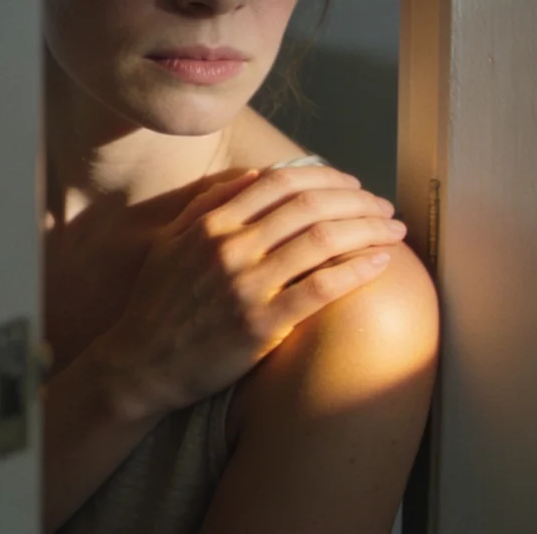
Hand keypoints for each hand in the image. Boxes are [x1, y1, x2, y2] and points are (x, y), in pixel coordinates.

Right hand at [95, 165, 405, 418]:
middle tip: (383, 207)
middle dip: (358, 201)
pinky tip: (380, 263)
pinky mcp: (261, 324)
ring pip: (322, 241)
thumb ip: (207, 205)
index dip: (326, 177)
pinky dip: (357, 270)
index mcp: (210, 224)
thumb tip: (253, 175)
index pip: (281, 183)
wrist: (143, 362)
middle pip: (310, 207)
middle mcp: (229, 247)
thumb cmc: (158, 303)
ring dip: (368, 230)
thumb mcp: (171, 243)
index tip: (353, 185)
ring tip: (393, 232)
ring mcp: (246, 286)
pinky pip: (321, 288)